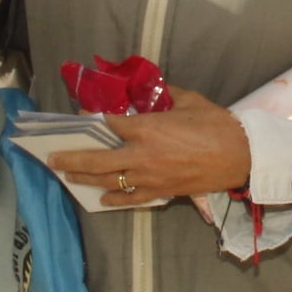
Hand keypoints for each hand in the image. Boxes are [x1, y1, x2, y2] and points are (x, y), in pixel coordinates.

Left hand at [43, 87, 249, 205]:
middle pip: (96, 158)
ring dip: (84, 177)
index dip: (91, 121)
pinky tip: (101, 198)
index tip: (79, 118)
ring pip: (108, 180)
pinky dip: (113, 199)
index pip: (108, 124)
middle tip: (50, 158)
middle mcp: (141, 154)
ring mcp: (149, 176)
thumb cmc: (217, 125)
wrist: (241, 156)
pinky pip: (130, 198)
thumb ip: (166, 95)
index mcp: (147, 127)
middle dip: (70, 157)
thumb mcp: (189, 101)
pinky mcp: (160, 192)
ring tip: (67, 175)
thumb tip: (152, 92)